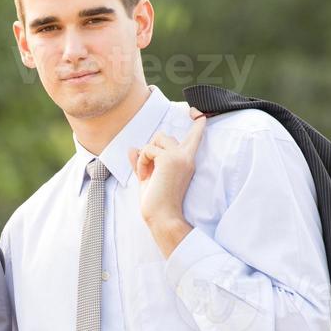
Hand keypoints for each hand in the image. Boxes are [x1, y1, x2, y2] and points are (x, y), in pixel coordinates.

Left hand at [129, 109, 205, 255]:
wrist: (162, 217)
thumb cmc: (157, 201)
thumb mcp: (148, 178)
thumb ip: (142, 162)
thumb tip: (131, 148)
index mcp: (186, 162)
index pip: (194, 137)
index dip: (197, 124)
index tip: (198, 114)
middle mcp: (186, 157)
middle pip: (164, 135)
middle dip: (150, 149)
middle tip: (146, 170)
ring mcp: (180, 157)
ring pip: (157, 138)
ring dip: (145, 155)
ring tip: (145, 174)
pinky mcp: (169, 159)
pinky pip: (148, 149)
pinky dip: (141, 162)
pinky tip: (144, 176)